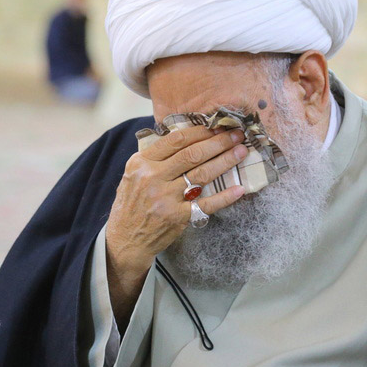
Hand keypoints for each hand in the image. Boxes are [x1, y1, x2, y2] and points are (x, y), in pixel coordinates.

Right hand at [104, 125, 247, 328]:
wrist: (124, 240)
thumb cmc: (132, 204)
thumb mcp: (134, 174)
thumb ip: (155, 157)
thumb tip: (186, 137)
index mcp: (142, 163)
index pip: (176, 140)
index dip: (201, 131)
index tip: (217, 126)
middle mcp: (153, 178)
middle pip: (193, 154)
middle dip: (219, 142)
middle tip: (237, 135)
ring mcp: (166, 198)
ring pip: (202, 174)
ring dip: (225, 161)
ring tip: (241, 152)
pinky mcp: (177, 217)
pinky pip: (206, 204)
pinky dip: (224, 196)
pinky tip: (239, 189)